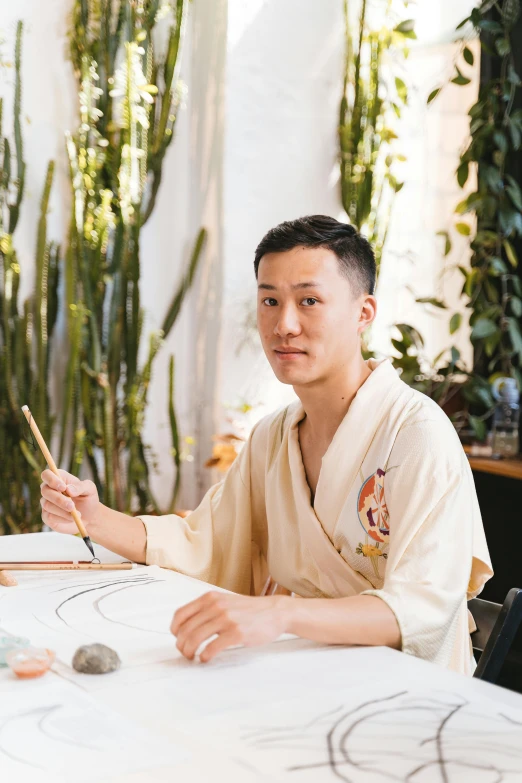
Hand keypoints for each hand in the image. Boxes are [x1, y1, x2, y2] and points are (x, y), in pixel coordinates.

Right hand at [40, 469, 99, 534]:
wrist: (89, 517)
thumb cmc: (88, 499)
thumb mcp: (90, 489)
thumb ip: (80, 486)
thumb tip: (68, 489)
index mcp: (59, 478)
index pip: (47, 474)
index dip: (52, 480)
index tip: (63, 488)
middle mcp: (49, 489)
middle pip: (45, 491)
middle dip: (59, 499)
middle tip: (72, 506)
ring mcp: (46, 502)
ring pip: (47, 505)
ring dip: (62, 510)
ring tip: (78, 514)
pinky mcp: (46, 516)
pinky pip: (49, 517)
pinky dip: (62, 518)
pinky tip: (72, 519)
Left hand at [171, 592, 288, 662]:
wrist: (275, 612)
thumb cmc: (249, 610)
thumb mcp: (225, 601)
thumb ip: (207, 609)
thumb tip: (187, 627)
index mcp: (210, 598)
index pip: (180, 615)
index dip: (175, 630)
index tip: (178, 639)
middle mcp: (216, 606)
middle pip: (185, 630)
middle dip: (181, 645)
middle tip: (186, 653)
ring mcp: (226, 619)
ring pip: (195, 638)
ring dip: (189, 652)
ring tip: (193, 657)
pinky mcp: (236, 632)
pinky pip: (212, 647)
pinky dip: (205, 656)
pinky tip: (206, 658)